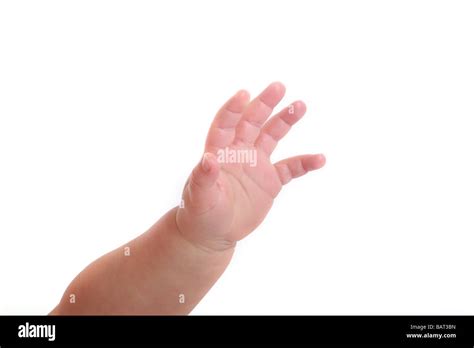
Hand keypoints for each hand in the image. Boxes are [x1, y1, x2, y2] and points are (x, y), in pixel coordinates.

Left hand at [176, 82, 324, 251]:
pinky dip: (304, 163)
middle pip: (252, 121)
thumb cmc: (200, 214)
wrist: (214, 233)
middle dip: (265, 104)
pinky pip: (290, 168)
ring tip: (300, 106)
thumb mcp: (199, 198)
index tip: (244, 94)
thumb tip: (208, 159)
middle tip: (279, 86)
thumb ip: (203, 178)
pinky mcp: (270, 181)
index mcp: (219, 151)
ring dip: (285, 121)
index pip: (225, 124)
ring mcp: (256, 164)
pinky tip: (319, 159)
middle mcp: (239, 152)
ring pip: (272, 136)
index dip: (234, 109)